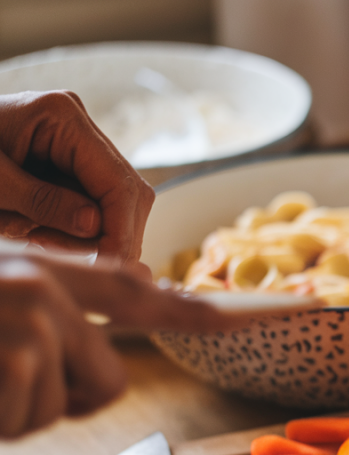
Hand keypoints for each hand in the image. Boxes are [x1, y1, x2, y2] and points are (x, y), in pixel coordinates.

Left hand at [0, 91, 153, 263]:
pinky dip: (76, 229)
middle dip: (112, 234)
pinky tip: (43, 232)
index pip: (118, 182)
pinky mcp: (71, 163)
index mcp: (61, 117)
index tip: (110, 266)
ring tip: (43, 240)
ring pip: (118, 202)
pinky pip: (95, 204)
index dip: (121, 230)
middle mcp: (79, 125)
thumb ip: (42, 202)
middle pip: (128, 192)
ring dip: (93, 235)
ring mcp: (78, 144)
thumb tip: (94, 227)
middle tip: (82, 263)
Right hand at [0, 256, 243, 438]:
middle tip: (12, 389)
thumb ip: (55, 293)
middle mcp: (43, 289)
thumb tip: (143, 282)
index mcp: (38, 269)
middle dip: (73, 402)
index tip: (246, 315)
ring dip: (18, 413)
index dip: (187, 310)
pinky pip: (27, 422)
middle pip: (112, 378)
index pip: (130, 291)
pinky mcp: (15, 362)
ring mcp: (32, 325)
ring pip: (62, 410)